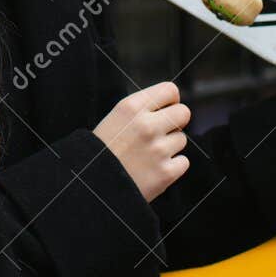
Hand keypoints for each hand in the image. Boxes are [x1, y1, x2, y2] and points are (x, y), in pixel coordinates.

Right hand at [92, 81, 191, 201]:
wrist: (92, 186)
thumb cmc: (102, 152)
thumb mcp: (114, 119)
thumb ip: (140, 109)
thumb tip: (169, 105)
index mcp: (131, 108)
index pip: (169, 90)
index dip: (171, 100)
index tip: (166, 109)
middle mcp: (146, 125)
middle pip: (183, 113)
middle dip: (176, 122)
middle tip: (163, 132)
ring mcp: (158, 149)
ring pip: (182, 139)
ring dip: (170, 147)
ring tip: (149, 155)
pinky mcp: (166, 172)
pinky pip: (183, 162)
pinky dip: (172, 167)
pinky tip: (154, 169)